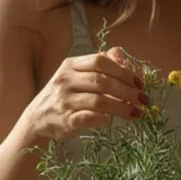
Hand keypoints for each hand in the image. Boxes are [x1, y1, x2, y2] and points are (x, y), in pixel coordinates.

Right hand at [22, 47, 147, 142]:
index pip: (100, 61)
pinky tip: (114, 120)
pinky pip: (91, 118)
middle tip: (144, 99)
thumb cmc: (63, 95)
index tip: (139, 82)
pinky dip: (106, 118)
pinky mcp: (67, 120)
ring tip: (137, 112)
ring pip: (100, 100)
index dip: (123, 70)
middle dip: (128, 90)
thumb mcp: (76, 74)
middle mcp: (66, 80)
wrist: (36, 119)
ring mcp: (65, 100)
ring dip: (123, 107)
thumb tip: (125, 59)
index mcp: (70, 65)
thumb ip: (99, 65)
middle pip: (103, 81)